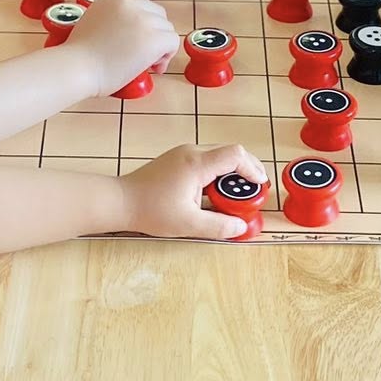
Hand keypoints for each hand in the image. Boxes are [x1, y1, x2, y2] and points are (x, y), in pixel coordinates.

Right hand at [67, 0, 177, 92]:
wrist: (77, 67)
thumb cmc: (79, 54)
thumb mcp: (93, 20)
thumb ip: (114, 18)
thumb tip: (133, 32)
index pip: (143, 4)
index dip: (143, 24)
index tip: (136, 40)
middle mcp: (131, 2)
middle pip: (158, 15)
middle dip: (153, 33)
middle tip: (141, 54)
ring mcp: (144, 19)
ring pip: (167, 29)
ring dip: (160, 47)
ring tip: (145, 63)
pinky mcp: (154, 38)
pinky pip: (173, 43)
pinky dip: (166, 57)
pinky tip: (152, 67)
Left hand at [120, 144, 267, 239]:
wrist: (120, 201)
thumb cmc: (150, 210)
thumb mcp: (188, 224)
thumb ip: (218, 225)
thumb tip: (241, 228)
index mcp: (196, 164)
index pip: (235, 155)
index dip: (252, 169)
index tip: (259, 186)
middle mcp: (191, 152)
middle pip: (230, 152)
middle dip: (247, 170)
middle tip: (255, 190)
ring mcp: (182, 153)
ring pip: (218, 156)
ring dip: (231, 172)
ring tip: (237, 194)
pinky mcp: (176, 159)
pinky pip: (205, 160)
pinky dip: (217, 173)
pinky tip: (217, 192)